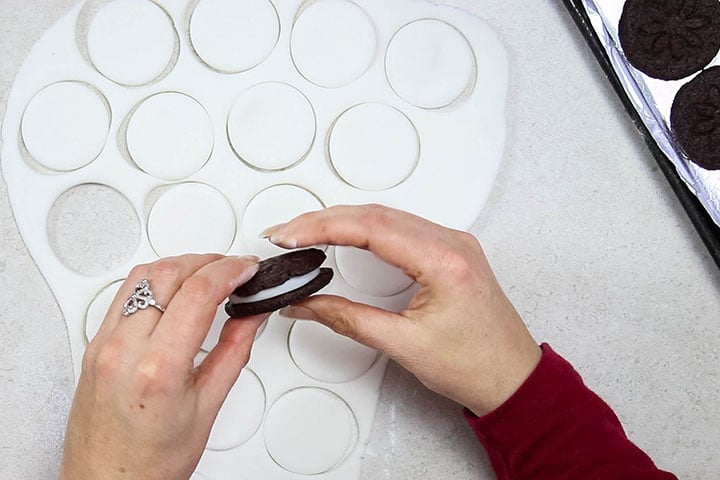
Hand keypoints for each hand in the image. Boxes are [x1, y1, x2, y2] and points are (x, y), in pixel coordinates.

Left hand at [60, 254, 266, 479]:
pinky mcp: (93, 346)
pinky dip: (155, 281)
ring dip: (179, 265)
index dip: (229, 270)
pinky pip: (124, 294)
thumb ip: (234, 351)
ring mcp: (102, 344)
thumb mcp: (208, 406)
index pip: (198, 291)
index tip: (247, 268)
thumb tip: (250, 316)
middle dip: (208, 261)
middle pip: (168, 272)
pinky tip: (174, 291)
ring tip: (206, 275)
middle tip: (233, 270)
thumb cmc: (150, 462)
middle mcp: (122, 349)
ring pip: (141, 275)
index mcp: (158, 367)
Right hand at [267, 205, 541, 415]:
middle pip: (376, 214)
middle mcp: (452, 244)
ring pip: (387, 216)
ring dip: (343, 221)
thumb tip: (309, 305)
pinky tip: (346, 233)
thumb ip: (349, 319)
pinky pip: (401, 227)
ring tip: (306, 232)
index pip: (371, 227)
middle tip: (286, 233)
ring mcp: (453, 244)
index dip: (322, 227)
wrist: (512, 379)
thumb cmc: (477, 365)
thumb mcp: (404, 345)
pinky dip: (366, 228)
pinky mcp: (450, 252)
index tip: (291, 234)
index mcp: (444, 261)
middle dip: (324, 220)